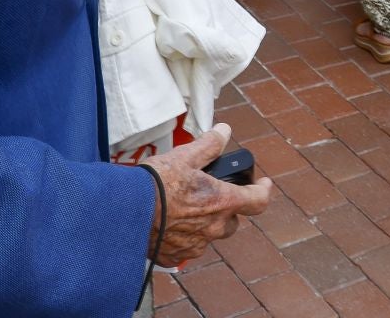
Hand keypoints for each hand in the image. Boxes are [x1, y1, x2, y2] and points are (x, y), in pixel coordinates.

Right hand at [139, 124, 271, 267]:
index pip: (258, 201)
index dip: (264, 190)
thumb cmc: (156, 183)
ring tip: (184, 207)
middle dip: (227, 209)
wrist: (125, 211)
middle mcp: (213, 228)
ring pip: (209, 234)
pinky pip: (187, 247)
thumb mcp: (185, 156)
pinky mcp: (176, 256)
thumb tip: (225, 131)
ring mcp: (195, 245)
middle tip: (212, 195)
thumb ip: (209, 145)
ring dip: (204, 223)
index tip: (263, 184)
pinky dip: (183, 236)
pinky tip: (168, 223)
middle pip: (232, 220)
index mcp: (222, 202)